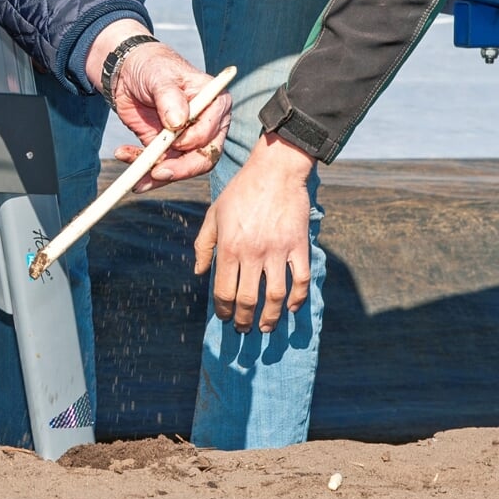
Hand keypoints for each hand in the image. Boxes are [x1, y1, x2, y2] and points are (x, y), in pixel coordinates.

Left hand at [89, 24, 231, 190]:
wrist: (129, 72)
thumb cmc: (152, 67)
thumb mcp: (160, 76)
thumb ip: (170, 97)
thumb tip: (179, 122)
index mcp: (215, 104)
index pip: (212, 132)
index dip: (194, 141)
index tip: (174, 141)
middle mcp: (207, 125)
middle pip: (203, 157)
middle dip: (180, 169)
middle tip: (156, 173)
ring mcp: (186, 139)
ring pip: (180, 167)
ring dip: (156, 174)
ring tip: (135, 175)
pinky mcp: (166, 148)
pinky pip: (158, 165)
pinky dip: (141, 167)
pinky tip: (123, 154)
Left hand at [193, 133, 315, 332]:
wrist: (275, 171)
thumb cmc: (241, 191)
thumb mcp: (214, 214)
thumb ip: (203, 245)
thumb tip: (198, 273)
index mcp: (228, 247)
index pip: (223, 291)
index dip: (222, 310)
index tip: (223, 316)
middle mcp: (252, 253)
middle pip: (248, 300)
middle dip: (243, 320)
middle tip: (243, 328)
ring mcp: (278, 251)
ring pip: (275, 297)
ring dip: (270, 318)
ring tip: (266, 327)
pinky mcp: (299, 246)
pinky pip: (300, 280)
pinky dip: (297, 299)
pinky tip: (290, 308)